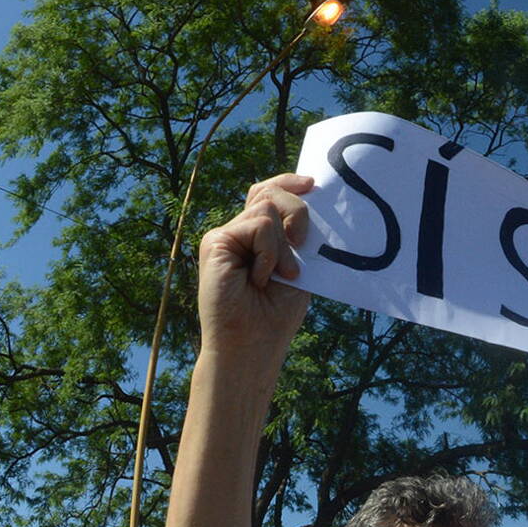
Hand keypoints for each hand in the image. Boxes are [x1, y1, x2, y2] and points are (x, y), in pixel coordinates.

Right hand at [195, 175, 312, 367]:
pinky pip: (259, 226)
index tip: (311, 183)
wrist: (251, 343)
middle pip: (269, 193)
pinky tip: (259, 278)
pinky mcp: (216, 242)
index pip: (267, 195)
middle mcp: (238, 233)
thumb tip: (306, 201)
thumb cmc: (275, 314)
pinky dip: (269, 253)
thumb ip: (294, 238)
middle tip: (300, 248)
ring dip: (283, 246)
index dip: (287, 183)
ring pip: (267, 209)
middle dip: (297, 213)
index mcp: (256, 238)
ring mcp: (225, 236)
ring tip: (276, 276)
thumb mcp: (296, 269)